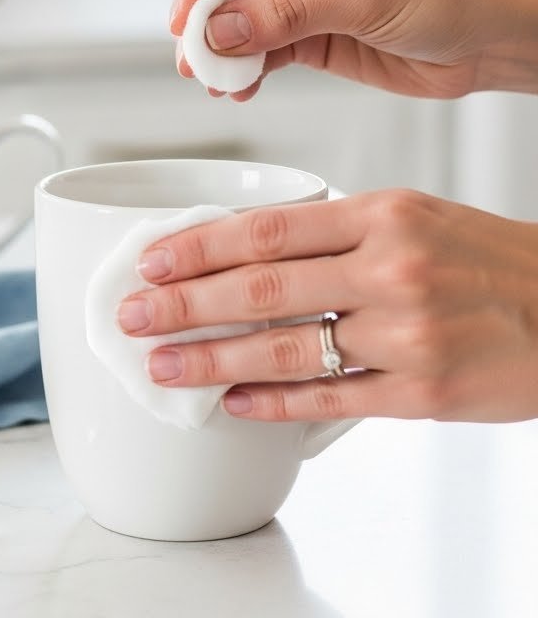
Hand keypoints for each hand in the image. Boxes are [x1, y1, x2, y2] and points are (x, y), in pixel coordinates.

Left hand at [116, 192, 537, 422]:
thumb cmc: (484, 260)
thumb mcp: (413, 216)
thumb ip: (336, 232)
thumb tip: (246, 252)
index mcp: (383, 213)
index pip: (269, 228)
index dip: (199, 246)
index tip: (151, 261)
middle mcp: (390, 268)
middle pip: (263, 287)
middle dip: (184, 304)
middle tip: (132, 317)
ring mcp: (406, 333)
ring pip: (286, 348)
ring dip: (213, 359)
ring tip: (164, 365)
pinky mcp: (421, 392)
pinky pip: (330, 399)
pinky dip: (274, 403)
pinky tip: (234, 403)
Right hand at [170, 0, 537, 100]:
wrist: (494, 34)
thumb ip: (285, 16)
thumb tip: (221, 30)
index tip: (185, 20)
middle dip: (207, 18)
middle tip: (194, 57)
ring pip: (240, 16)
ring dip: (223, 49)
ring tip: (214, 79)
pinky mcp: (312, 29)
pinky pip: (263, 46)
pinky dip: (247, 68)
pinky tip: (240, 86)